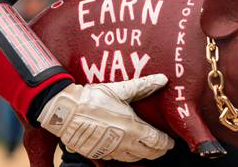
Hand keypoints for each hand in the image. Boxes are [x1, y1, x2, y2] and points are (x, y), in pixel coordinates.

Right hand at [37, 74, 173, 161]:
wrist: (66, 112)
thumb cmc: (93, 98)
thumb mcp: (119, 89)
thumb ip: (142, 86)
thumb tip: (161, 79)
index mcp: (132, 128)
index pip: (157, 142)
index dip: (166, 143)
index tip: (170, 142)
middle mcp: (124, 143)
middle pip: (148, 153)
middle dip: (158, 151)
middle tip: (163, 147)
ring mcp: (111, 150)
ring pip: (134, 159)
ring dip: (143, 155)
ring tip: (147, 149)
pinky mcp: (99, 154)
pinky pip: (117, 159)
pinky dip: (126, 156)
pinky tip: (126, 149)